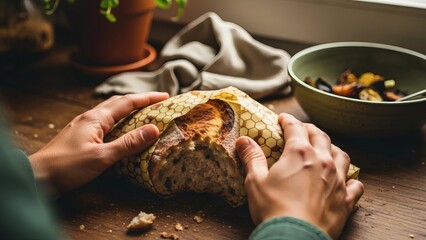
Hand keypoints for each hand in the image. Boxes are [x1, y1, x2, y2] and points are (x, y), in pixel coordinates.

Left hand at [29, 92, 168, 194]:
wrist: (38, 177)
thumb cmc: (67, 167)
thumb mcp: (102, 156)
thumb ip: (128, 143)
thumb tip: (154, 129)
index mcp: (96, 118)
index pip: (127, 102)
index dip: (147, 98)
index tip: (166, 96)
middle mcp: (90, 117)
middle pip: (119, 103)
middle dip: (140, 101)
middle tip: (158, 104)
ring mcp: (84, 126)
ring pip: (111, 112)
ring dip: (129, 111)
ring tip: (144, 116)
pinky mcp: (80, 136)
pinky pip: (105, 123)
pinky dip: (119, 122)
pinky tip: (122, 131)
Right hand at [235, 113, 363, 238]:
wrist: (296, 236)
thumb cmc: (274, 209)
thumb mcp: (255, 181)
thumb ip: (252, 158)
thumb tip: (243, 140)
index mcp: (299, 153)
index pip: (295, 128)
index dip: (288, 121)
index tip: (283, 119)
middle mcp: (322, 161)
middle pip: (320, 137)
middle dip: (310, 130)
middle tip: (302, 129)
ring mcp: (337, 180)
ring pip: (341, 155)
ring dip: (332, 149)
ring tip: (326, 149)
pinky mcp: (346, 200)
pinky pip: (355, 184)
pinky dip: (351, 179)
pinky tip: (346, 180)